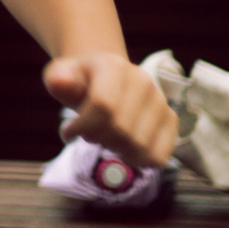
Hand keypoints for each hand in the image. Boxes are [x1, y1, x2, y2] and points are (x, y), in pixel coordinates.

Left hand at [46, 53, 177, 169]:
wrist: (103, 76)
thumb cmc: (79, 81)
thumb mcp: (61, 76)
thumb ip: (58, 80)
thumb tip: (60, 83)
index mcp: (114, 66)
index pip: (103, 105)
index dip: (82, 126)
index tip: (68, 133)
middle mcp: (143, 81)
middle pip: (121, 129)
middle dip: (97, 139)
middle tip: (87, 136)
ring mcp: (160, 101)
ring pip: (140, 146)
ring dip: (115, 150)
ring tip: (105, 139)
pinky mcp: (170, 120)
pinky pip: (159, 156)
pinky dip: (138, 161)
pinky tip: (123, 151)